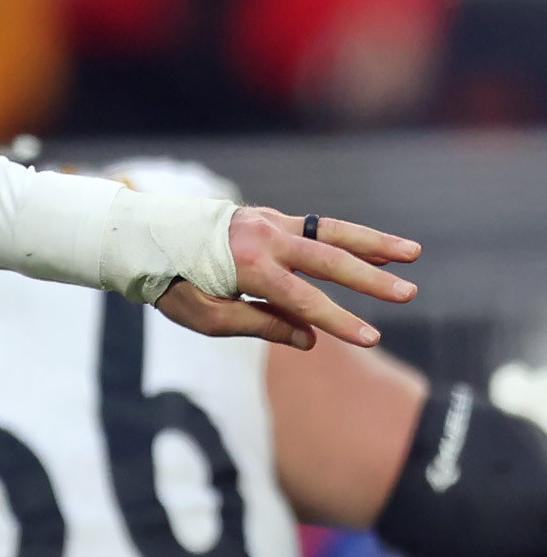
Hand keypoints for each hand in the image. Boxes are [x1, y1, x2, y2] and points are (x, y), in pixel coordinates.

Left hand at [159, 208, 417, 351]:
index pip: (302, 299)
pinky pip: (317, 227)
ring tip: (413, 254)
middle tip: (409, 294)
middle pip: (328, 260)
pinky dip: (349, 237)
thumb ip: (261, 325)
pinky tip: (377, 249)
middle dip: (371, 279)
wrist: (143, 237)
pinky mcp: (269, 217)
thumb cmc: (171, 285)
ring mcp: (268, 221)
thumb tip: (309, 338)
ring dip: (374, 244)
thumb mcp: (206, 316)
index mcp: (246, 265)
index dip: (338, 320)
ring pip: (331, 232)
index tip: (372, 338)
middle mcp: (263, 236)